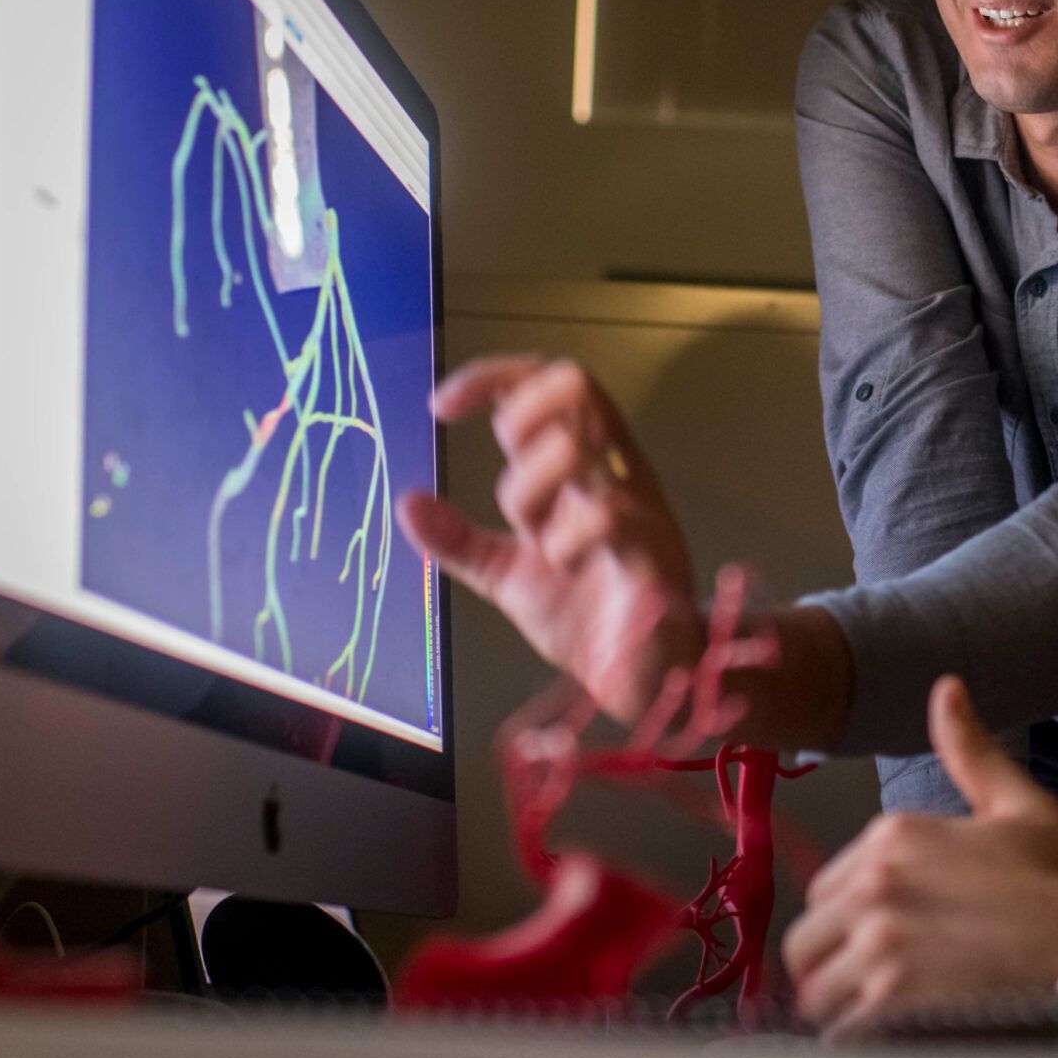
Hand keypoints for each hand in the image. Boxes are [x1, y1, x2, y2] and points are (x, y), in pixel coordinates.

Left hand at [396, 355, 701, 724]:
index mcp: (582, 467)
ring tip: (537, 538)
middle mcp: (613, 470)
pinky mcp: (651, 549)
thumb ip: (458, 539)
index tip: (440, 407)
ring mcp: (636, 505)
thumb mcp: (506, 573)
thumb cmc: (587, 617)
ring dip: (531, 488)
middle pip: (573, 387)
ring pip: (575, 447)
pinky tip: (562, 564)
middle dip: (521, 423)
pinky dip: (565, 538)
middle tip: (511, 490)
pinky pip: (604, 515)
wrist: (641, 680)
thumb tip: (406, 502)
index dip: (491, 377)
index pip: (547, 381)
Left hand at [784, 676, 1057, 1036]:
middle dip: (834, 967)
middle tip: (877, 984)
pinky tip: (900, 1034)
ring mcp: (882, 948)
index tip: (884, 939)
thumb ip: (968, 750)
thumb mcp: (1016, 804)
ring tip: (889, 1013)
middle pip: (806, 945)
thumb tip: (946, 688)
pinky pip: (845, 1033)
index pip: (823, 893)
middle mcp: (875, 888)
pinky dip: (864, 1040)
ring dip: (845, 1007)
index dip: (848, 921)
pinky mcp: (896, 1004)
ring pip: (818, 993)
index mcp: (892, 837)